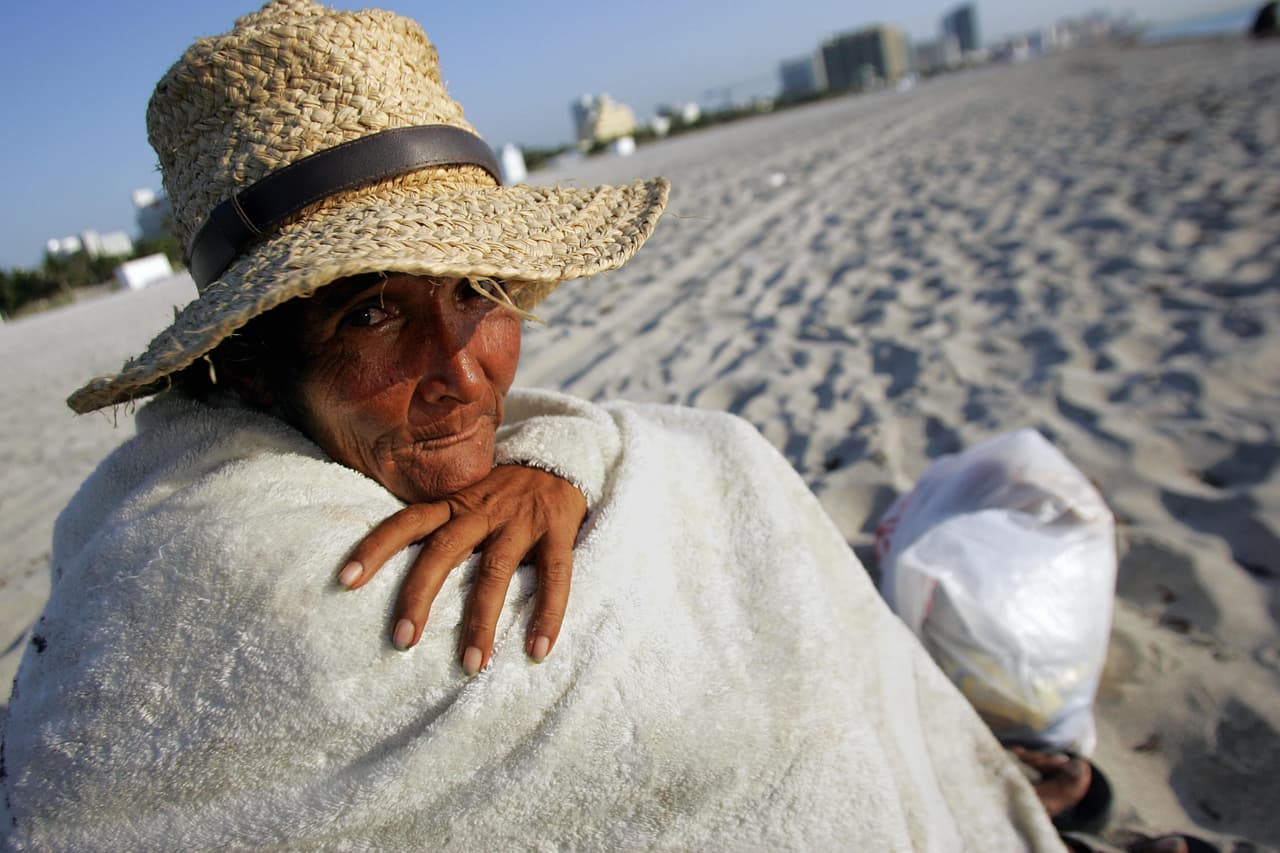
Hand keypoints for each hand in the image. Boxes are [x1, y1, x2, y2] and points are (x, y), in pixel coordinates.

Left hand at [336, 465, 586, 673]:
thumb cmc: (505, 493)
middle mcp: (483, 510)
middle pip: (443, 551)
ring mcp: (521, 521)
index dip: (375, 548)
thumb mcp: (467, 499)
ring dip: (481, 621)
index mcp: (455, 504)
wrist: (564, 459)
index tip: (345, 581)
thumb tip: (396, 577)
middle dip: (419, 596)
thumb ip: (440, 529)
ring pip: (495, 572)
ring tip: (472, 664)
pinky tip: (537, 650)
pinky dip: (547, 615)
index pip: (407, 522)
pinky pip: (554, 577)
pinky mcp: (558, 532)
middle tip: (402, 641)